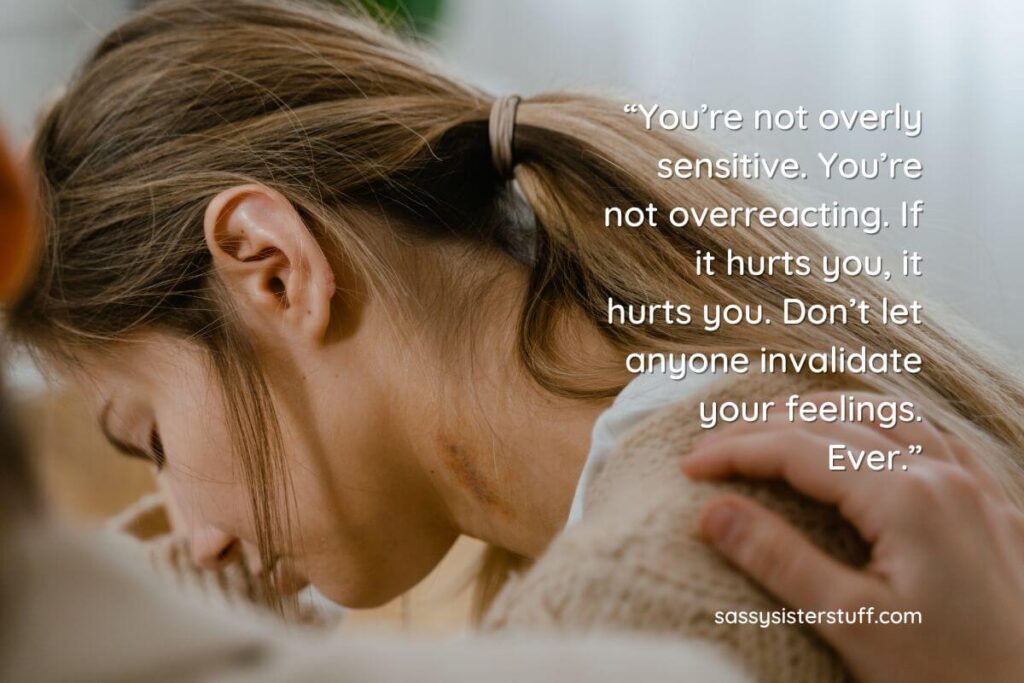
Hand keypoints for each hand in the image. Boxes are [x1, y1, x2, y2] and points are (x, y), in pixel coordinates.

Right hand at [682, 392, 1023, 682]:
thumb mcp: (852, 624)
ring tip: (771, 422)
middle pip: (833, 422)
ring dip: (819, 411)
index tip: (688, 466)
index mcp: (905, 496)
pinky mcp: (990, 502)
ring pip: (883, 413)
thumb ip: (779, 560)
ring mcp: (970, 483)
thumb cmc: (952, 674)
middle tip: (711, 446)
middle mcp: (940, 473)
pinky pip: (929, 431)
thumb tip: (712, 512)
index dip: (735, 451)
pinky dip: (879, 419)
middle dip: (763, 427)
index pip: (797, 449)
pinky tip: (864, 429)